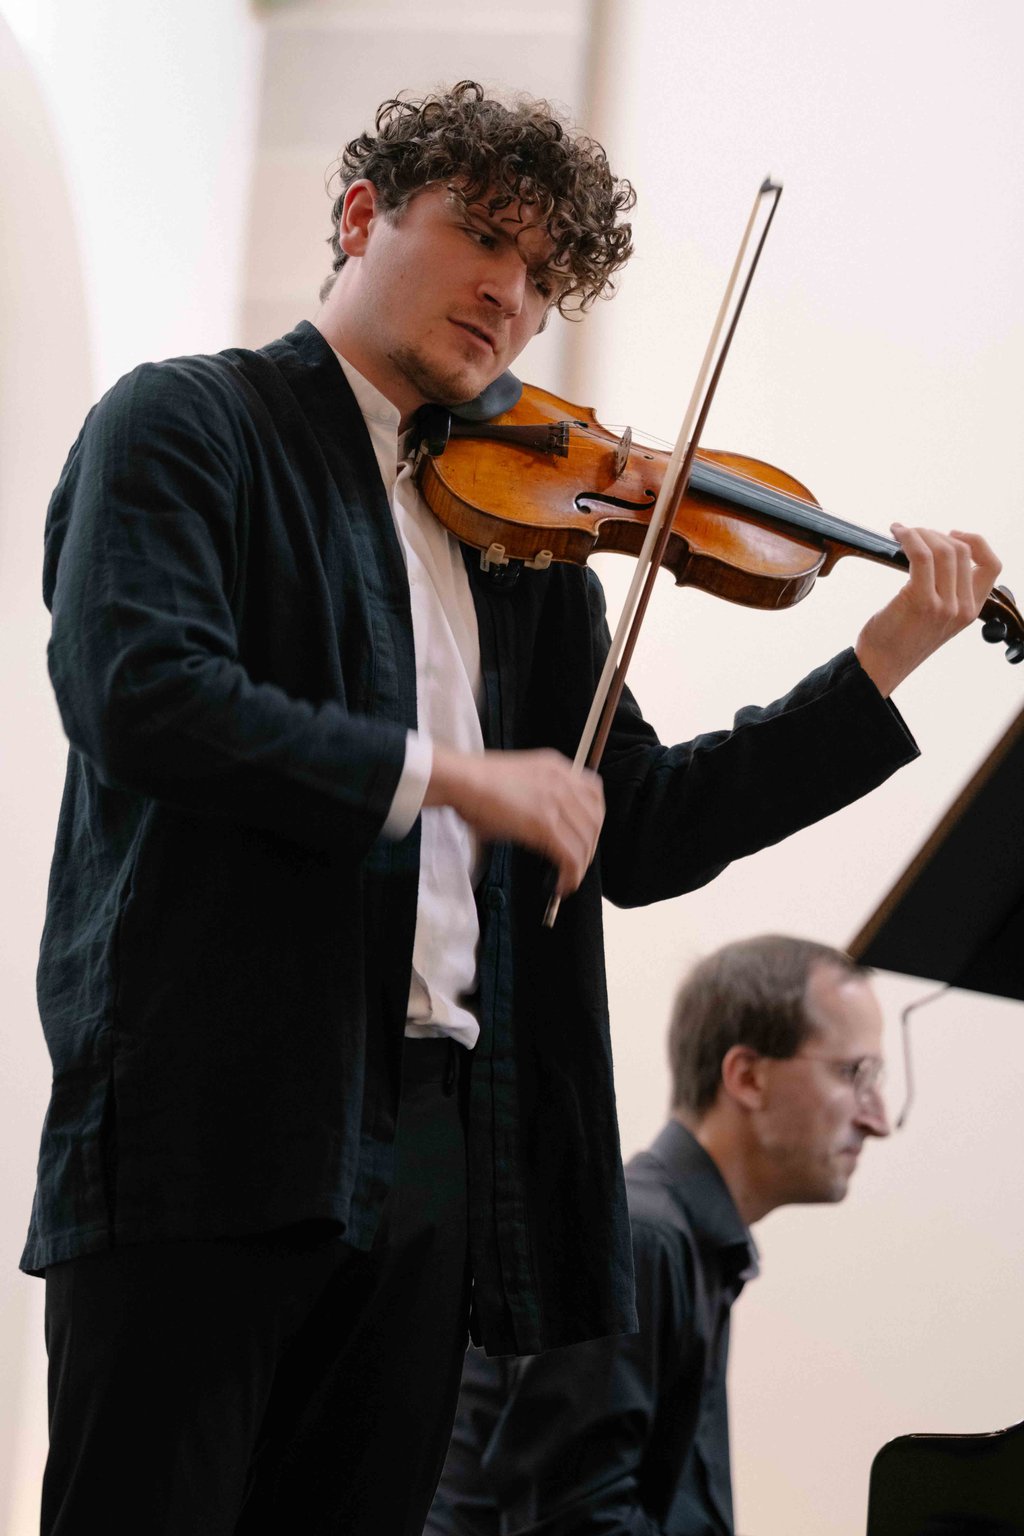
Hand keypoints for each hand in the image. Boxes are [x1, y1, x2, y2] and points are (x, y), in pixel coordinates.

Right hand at [425, 746, 604, 896]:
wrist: (461, 780)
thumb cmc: (475, 782)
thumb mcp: (519, 779)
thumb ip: (539, 796)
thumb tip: (541, 827)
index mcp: (557, 767)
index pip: (595, 793)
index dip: (595, 819)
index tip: (586, 835)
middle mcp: (562, 782)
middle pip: (595, 820)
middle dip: (589, 846)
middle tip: (577, 863)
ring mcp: (555, 802)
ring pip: (586, 841)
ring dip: (580, 865)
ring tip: (568, 879)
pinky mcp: (545, 824)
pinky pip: (570, 856)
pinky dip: (571, 874)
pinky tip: (562, 884)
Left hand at [854, 524, 1001, 696]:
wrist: (881, 666)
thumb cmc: (901, 639)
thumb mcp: (936, 618)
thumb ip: (947, 592)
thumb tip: (938, 552)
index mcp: (971, 611)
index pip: (992, 566)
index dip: (976, 542)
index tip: (952, 534)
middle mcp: (963, 608)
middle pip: (963, 551)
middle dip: (936, 534)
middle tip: (914, 533)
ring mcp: (945, 606)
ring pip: (944, 550)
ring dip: (921, 533)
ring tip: (903, 532)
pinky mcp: (921, 601)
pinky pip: (921, 556)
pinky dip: (909, 538)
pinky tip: (897, 533)